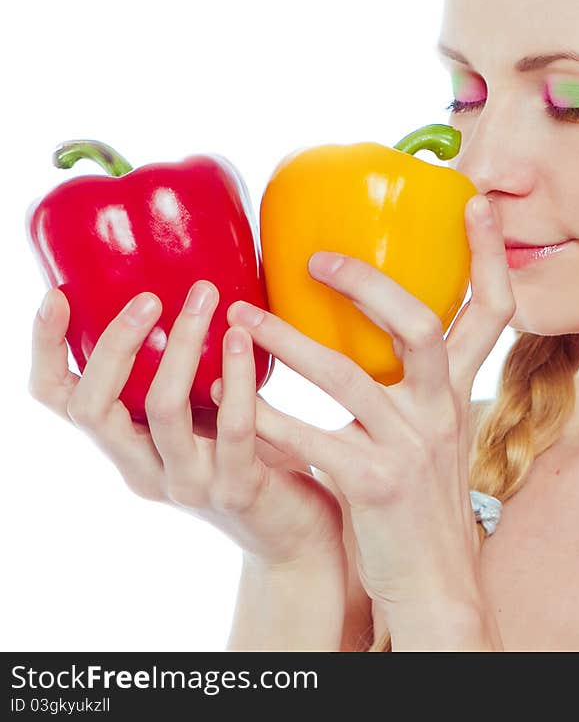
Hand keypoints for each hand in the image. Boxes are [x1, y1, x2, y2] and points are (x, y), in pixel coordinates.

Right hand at [28, 282, 344, 569]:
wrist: (297, 532)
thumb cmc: (252, 455)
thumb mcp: (202, 414)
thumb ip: (186, 371)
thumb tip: (189, 281)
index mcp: (125, 446)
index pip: (61, 402)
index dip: (46, 352)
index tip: (57, 296)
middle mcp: (143, 470)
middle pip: (94, 409)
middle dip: (117, 344)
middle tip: (150, 296)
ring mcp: (187, 485)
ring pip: (162, 410)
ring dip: (181, 346)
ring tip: (206, 297)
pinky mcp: (236, 491)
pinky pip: (232, 428)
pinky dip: (234, 377)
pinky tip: (242, 338)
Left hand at [225, 193, 514, 612]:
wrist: (434, 584)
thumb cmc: (420, 503)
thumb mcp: (432, 433)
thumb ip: (409, 385)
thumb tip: (364, 334)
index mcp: (457, 390)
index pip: (493, 310)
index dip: (487, 254)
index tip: (473, 200)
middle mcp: (442, 409)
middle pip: (419, 323)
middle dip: (368, 282)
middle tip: (316, 259)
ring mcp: (412, 446)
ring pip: (348, 374)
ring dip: (288, 341)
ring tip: (242, 317)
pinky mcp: (376, 484)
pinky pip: (314, 438)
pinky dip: (270, 416)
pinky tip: (236, 402)